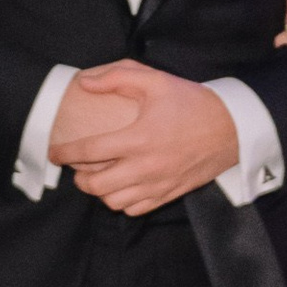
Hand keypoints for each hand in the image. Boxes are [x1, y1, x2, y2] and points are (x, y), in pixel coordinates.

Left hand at [52, 62, 240, 216]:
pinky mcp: (169, 194)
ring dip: (100, 192)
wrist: (232, 128)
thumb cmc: (192, 102)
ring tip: (98, 177)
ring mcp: (158, 184)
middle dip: (79, 178)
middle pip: (96, 186)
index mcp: (138, 138)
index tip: (55, 151)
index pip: (89, 152)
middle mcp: (146, 166)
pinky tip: (121, 186)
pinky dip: (122, 202)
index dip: (64, 153)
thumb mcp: (156, 80)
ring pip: (114, 202)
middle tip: (76, 167)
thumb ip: (117, 77)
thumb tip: (85, 83)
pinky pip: (135, 209)